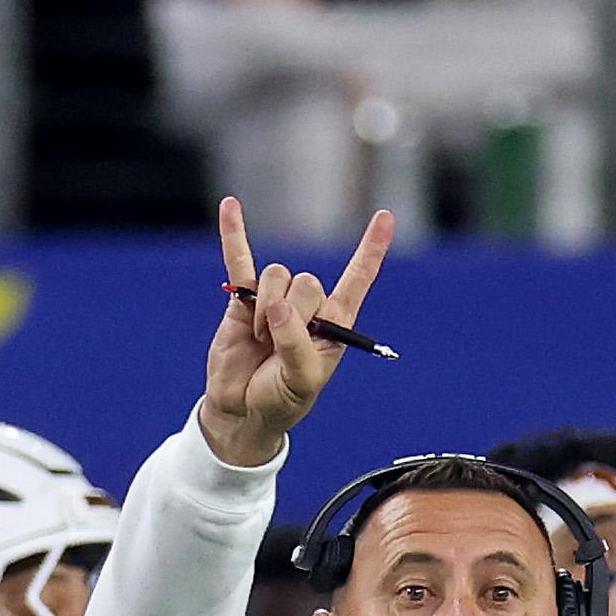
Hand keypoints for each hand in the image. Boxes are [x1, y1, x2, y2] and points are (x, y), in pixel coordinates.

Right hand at [201, 198, 393, 469]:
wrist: (243, 409)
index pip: (357, 279)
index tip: (385, 217)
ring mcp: (275, 299)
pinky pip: (239, 261)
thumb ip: (296, 344)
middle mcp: (309, 306)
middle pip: (308, 282)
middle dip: (293, 314)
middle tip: (279, 346)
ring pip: (277, 276)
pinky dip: (234, 234)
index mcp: (335, 323)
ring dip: (266, 311)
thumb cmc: (282, 399)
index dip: (371, 250)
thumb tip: (278, 306)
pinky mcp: (243, 299)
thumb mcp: (302, 380)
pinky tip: (230, 206)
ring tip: (260, 340)